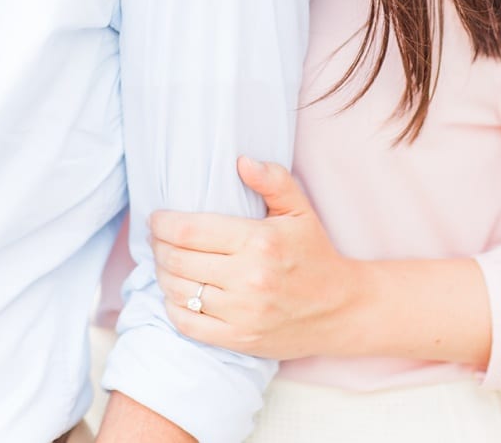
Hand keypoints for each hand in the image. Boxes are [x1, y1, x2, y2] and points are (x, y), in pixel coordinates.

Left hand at [148, 156, 359, 359]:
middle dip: (157, 246)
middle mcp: (249, 278)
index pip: (188, 231)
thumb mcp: (299, 211)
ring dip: (161, 274)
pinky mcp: (241, 339)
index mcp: (259, 242)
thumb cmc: (315, 254)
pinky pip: (188, 324)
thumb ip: (272, 181)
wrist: (343, 309)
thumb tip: (242, 161)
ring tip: (164, 262)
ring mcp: (244, 313)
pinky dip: (172, 306)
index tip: (156, 219)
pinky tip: (176, 293)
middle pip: (177, 260)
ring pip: (178, 291)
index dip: (162, 224)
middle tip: (156, 239)